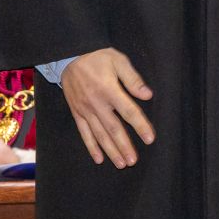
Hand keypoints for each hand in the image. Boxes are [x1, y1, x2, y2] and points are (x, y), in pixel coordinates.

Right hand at [61, 48, 154, 168]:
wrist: (69, 55)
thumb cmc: (98, 56)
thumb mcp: (119, 61)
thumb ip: (133, 79)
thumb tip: (148, 95)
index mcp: (109, 90)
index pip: (129, 112)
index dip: (140, 126)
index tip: (150, 139)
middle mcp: (96, 104)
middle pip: (113, 128)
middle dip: (124, 146)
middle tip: (133, 161)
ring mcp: (85, 110)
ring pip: (99, 134)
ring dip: (110, 150)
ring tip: (121, 163)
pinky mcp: (76, 112)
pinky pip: (84, 132)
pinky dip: (91, 146)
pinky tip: (99, 158)